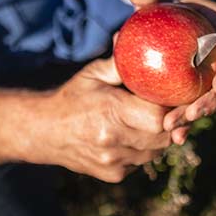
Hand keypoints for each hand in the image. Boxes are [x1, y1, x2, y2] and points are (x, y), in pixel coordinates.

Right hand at [28, 57, 172, 182]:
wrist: (45, 132)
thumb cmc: (72, 97)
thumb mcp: (92, 74)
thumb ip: (118, 63)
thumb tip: (133, 39)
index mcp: (110, 112)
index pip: (158, 116)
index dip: (170, 107)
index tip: (170, 96)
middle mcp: (113, 141)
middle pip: (163, 136)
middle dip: (169, 122)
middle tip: (166, 108)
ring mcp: (113, 161)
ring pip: (156, 152)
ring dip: (158, 137)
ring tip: (148, 120)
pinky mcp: (114, 175)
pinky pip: (142, 162)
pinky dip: (144, 149)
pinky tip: (132, 136)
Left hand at [123, 0, 215, 144]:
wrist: (160, 13)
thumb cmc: (160, 0)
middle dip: (212, 103)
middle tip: (191, 115)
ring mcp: (212, 72)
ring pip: (211, 99)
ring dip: (197, 116)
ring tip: (175, 131)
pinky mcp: (198, 86)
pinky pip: (194, 103)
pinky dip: (185, 120)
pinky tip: (171, 137)